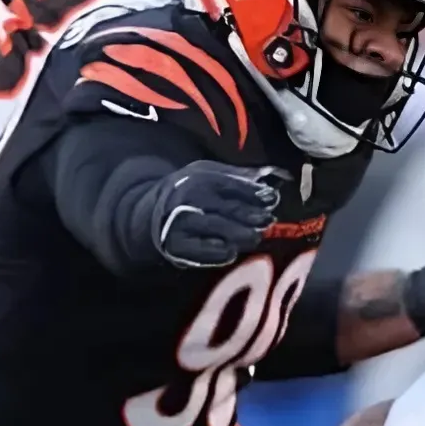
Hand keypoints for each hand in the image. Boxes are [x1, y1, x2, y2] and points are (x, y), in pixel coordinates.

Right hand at [152, 162, 282, 268]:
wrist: (151, 211)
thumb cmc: (190, 191)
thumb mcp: (208, 172)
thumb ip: (237, 175)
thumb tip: (270, 176)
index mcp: (200, 179)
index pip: (234, 186)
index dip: (256, 193)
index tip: (273, 198)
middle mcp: (190, 200)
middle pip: (229, 209)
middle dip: (253, 216)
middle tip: (268, 220)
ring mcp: (182, 223)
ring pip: (219, 230)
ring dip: (241, 235)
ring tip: (255, 236)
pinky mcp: (176, 245)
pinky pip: (204, 252)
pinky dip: (221, 252)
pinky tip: (232, 251)